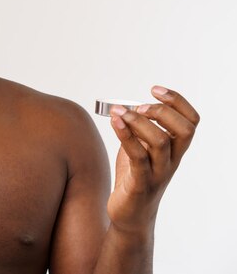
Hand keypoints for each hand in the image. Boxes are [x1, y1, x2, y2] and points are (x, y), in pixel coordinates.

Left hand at [106, 86, 199, 233]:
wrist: (130, 214)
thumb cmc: (135, 178)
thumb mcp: (139, 148)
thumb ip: (139, 129)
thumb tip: (129, 106)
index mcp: (175, 149)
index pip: (191, 121)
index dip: (177, 101)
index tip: (155, 90)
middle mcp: (171, 160)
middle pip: (184, 130)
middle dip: (163, 111)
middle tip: (139, 106)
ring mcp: (158, 172)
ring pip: (160, 142)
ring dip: (138, 121)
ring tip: (119, 112)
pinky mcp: (141, 183)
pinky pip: (137, 157)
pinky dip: (125, 135)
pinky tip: (115, 122)